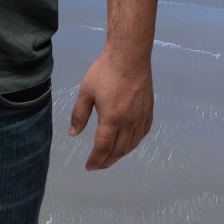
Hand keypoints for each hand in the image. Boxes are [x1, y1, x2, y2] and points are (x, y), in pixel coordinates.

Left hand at [69, 51, 153, 169]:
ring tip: (110, 157)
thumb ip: (79, 114)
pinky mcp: (149, 111)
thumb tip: (73, 133)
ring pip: (132, 144)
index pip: (103, 148)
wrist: (129, 57)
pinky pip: (142, 134)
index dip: (96, 160)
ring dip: (120, 154)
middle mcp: (129, 123)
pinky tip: (128, 142)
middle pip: (118, 150)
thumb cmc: (104, 72)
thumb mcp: (86, 92)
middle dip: (107, 161)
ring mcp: (141, 118)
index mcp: (112, 119)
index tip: (89, 166)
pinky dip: (134, 143)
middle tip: (98, 165)